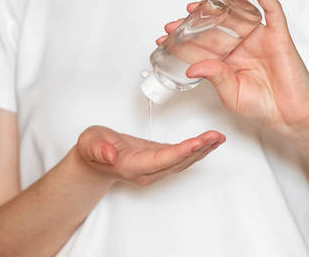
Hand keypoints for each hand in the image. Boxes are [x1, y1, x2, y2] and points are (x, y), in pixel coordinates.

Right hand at [74, 126, 224, 185]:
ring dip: (202, 150)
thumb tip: (111, 156)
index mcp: (131, 166)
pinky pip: (180, 158)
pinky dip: (196, 150)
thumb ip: (99, 150)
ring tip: (218, 137)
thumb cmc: (92, 149)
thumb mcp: (90, 143)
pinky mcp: (157, 162)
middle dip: (199, 149)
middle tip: (216, 136)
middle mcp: (145, 172)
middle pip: (177, 162)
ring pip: (182, 162)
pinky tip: (208, 141)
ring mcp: (153, 169)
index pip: (161, 160)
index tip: (198, 142)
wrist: (92, 161)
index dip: (180, 152)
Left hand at [157, 0, 308, 139]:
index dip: (182, 41)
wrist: (288, 115)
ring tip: (195, 7)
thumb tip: (192, 67)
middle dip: (192, 25)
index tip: (164, 38)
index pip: (200, 46)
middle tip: (173, 25)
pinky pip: (271, 9)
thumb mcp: (229, 94)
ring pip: (235, 17)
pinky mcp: (276, 36)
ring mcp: (257, 40)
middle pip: (213, 29)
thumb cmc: (261, 107)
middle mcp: (240, 48)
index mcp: (226, 62)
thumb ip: (214, 78)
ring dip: (215, 8)